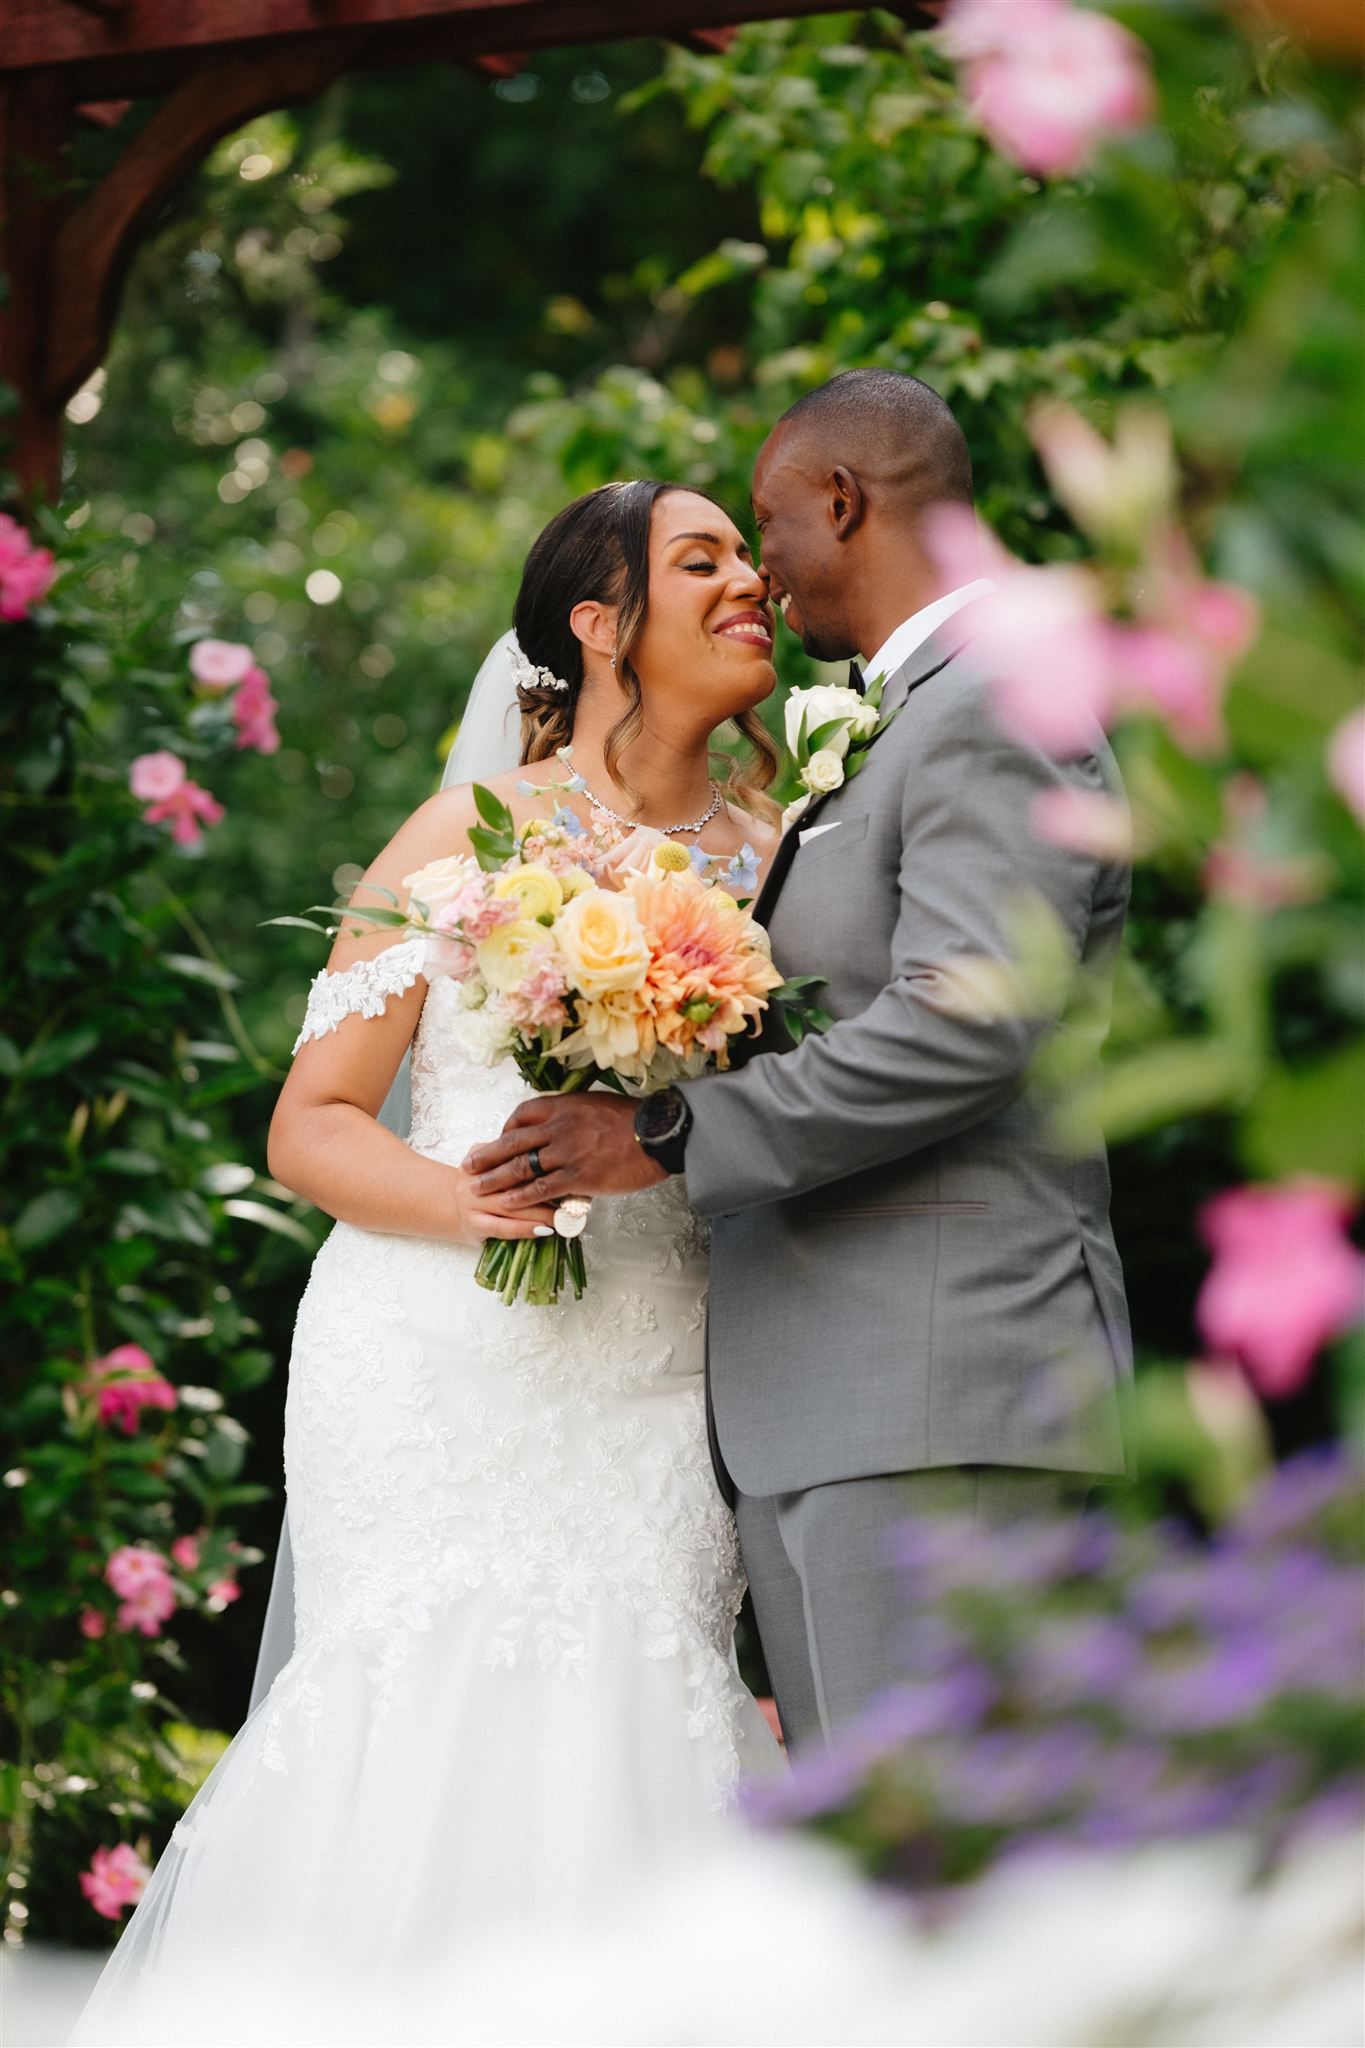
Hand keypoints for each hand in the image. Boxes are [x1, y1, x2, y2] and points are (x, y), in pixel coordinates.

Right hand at [444, 1163, 560, 1244]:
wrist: (443, 1203)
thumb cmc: (479, 1181)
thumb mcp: (488, 1159)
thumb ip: (510, 1153)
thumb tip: (555, 1154)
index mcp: (480, 1155)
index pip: (514, 1156)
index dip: (541, 1160)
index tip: (569, 1165)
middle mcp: (474, 1177)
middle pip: (514, 1180)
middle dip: (546, 1186)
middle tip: (575, 1192)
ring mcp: (471, 1202)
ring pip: (512, 1205)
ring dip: (542, 1210)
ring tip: (566, 1214)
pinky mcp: (473, 1225)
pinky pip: (503, 1228)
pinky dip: (525, 1229)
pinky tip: (544, 1230)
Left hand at [464, 1095, 665, 1207]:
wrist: (658, 1133)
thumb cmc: (634, 1119)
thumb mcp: (598, 1103)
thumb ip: (574, 1112)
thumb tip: (564, 1118)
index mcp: (563, 1105)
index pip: (522, 1113)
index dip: (507, 1128)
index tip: (500, 1139)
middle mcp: (558, 1126)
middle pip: (512, 1141)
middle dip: (487, 1154)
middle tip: (469, 1165)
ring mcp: (566, 1152)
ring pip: (520, 1166)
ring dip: (494, 1178)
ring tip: (476, 1187)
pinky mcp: (577, 1176)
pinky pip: (540, 1188)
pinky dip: (520, 1196)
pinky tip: (506, 1203)